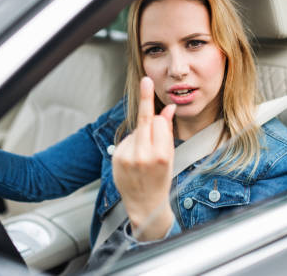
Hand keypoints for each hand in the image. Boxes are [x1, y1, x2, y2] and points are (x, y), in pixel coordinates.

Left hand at [112, 77, 175, 240]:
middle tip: (146, 80)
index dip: (156, 110)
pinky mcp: (117, 159)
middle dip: (146, 101)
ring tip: (145, 154)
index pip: (157, 121)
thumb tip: (168, 108)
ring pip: (136, 130)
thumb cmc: (161, 181)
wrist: (145, 206)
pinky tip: (135, 158)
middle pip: (145, 120)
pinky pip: (127, 140)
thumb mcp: (169, 157)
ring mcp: (127, 158)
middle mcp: (142, 156)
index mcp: (160, 155)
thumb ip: (167, 131)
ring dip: (142, 134)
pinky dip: (133, 143)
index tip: (146, 81)